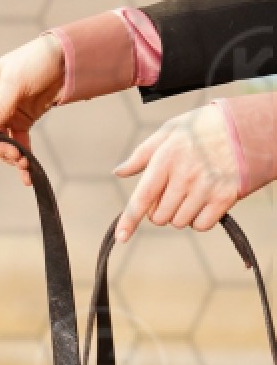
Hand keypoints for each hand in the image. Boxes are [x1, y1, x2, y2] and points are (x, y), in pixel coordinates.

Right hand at [0, 35, 66, 184]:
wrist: (65, 60)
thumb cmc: (34, 61)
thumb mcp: (14, 82)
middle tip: (13, 154)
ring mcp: (4, 114)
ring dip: (10, 155)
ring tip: (24, 163)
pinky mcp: (20, 121)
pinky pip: (17, 142)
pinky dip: (22, 156)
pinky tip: (28, 172)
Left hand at [113, 104, 240, 241]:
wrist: (244, 127)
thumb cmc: (202, 128)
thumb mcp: (168, 131)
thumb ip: (141, 154)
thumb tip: (119, 172)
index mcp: (165, 160)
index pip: (141, 199)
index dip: (129, 221)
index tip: (121, 237)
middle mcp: (184, 177)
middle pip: (159, 216)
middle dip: (159, 211)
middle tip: (170, 194)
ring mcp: (205, 189)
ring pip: (179, 222)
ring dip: (179, 215)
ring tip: (189, 194)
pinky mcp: (225, 198)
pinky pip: (202, 225)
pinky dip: (199, 220)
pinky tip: (202, 203)